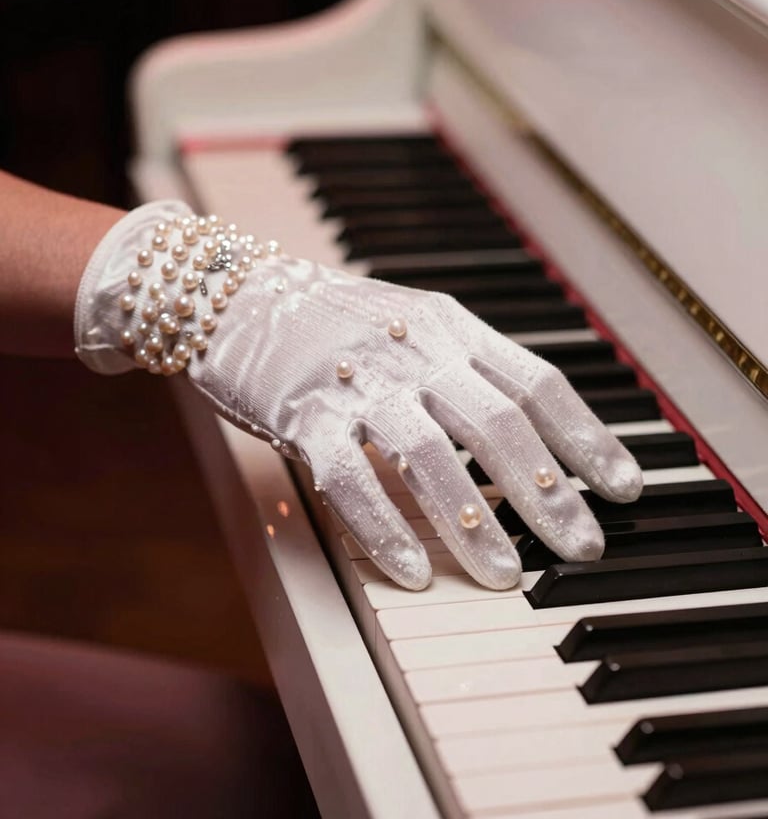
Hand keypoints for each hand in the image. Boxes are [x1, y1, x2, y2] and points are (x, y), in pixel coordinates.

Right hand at [76, 201, 642, 589]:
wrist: (233, 292)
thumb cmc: (330, 318)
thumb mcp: (409, 323)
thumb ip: (462, 366)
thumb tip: (528, 435)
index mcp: (448, 326)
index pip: (535, 382)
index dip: (586, 437)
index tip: (622, 487)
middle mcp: (413, 349)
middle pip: (498, 424)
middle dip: (549, 493)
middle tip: (582, 547)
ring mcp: (358, 380)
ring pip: (431, 455)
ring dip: (475, 523)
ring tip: (508, 576)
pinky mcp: (305, 413)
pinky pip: (352, 479)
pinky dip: (385, 528)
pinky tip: (414, 571)